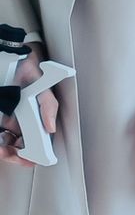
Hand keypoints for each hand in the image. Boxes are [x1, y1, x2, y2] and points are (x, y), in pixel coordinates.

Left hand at [0, 44, 58, 168]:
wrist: (10, 56)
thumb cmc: (26, 69)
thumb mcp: (43, 86)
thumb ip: (49, 106)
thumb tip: (50, 128)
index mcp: (29, 115)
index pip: (33, 138)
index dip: (35, 151)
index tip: (38, 158)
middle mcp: (14, 120)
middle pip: (15, 144)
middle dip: (18, 155)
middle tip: (22, 158)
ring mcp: (2, 119)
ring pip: (3, 142)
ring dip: (5, 151)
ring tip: (7, 152)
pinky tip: (1, 145)